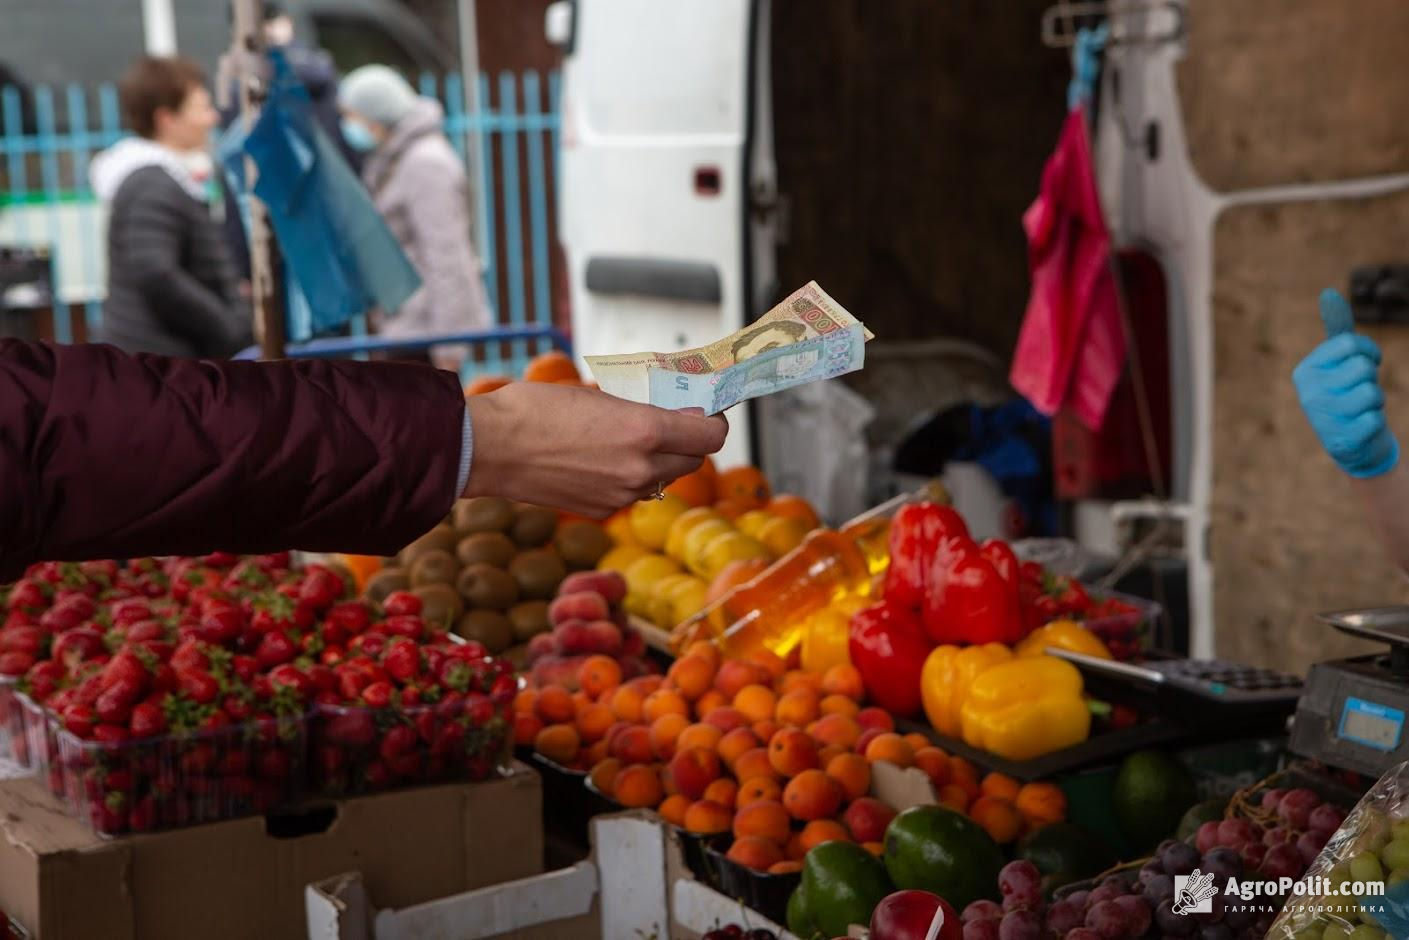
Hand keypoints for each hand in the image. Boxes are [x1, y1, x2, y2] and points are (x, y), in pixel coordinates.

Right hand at [462, 382, 728, 515]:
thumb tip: (674, 413)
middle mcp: (640, 468)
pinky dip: (631, 478)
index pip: (711, 435)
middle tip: (674, 423)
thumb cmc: (535, 410)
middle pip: (694, 460)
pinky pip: (634, 493)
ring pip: (664, 479)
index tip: (705, 412)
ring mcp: (622, 494)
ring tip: (634, 440)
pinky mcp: (601, 510)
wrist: (490, 447)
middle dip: (689, 441)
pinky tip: (604, 460)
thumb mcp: (599, 395)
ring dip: (662, 461)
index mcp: (645, 431)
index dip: (713, 422)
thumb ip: (642, 408)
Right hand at [1293, 288, 1398, 477]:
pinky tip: (1361, 427)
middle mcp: (1309, 393)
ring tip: (1361, 409)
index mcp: (1305, 371)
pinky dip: (1375, 422)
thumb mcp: (1340, 361)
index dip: (1368, 352)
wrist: (1351, 442)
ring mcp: (1323, 418)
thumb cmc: (1347, 392)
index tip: (1365, 363)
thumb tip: (1329, 292)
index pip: (1351, 344)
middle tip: (1358, 391)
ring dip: (1375, 400)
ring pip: (1371, 392)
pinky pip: (1374, 419)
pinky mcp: (1341, 440)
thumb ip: (1337, 329)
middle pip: (1362, 368)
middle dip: (1370, 379)